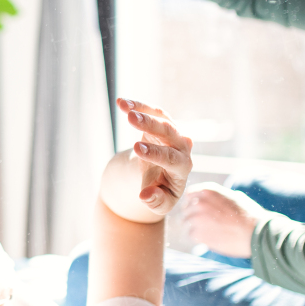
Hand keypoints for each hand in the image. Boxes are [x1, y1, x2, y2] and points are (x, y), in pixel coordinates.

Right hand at [101, 99, 192, 220]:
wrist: (160, 176)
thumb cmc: (160, 191)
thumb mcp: (160, 203)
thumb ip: (155, 202)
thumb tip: (144, 196)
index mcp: (183, 168)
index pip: (172, 159)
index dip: (155, 153)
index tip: (137, 149)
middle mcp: (182, 147)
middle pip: (169, 132)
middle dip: (150, 125)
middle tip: (131, 119)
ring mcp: (173, 133)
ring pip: (161, 118)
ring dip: (143, 110)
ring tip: (124, 106)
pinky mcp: (162, 123)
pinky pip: (152, 111)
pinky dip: (138, 105)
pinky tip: (121, 102)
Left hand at [182, 183, 268, 256]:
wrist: (257, 233)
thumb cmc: (249, 215)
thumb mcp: (234, 196)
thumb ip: (218, 196)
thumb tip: (210, 199)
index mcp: (208, 190)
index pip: (189, 195)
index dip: (193, 204)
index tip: (199, 211)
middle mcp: (199, 202)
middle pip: (186, 210)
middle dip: (193, 217)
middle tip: (206, 224)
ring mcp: (196, 217)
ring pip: (186, 223)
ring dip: (195, 227)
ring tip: (211, 232)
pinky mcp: (197, 233)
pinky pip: (191, 235)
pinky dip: (200, 238)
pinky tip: (213, 238)